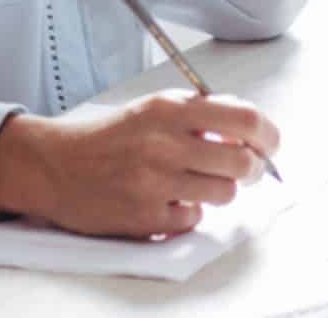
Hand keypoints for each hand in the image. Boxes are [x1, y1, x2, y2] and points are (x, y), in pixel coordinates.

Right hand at [0, 91, 279, 237]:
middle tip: (246, 170)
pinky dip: (188, 213)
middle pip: (242, 162)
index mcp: (171, 109)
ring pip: (224, 193)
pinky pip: (192, 219)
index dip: (268, 135)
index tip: (271, 144)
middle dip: (252, 169)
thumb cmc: (110, 137)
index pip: (244, 118)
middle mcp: (165, 144)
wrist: (56, 166)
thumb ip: (200, 112)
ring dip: (219, 191)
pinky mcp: (145, 217)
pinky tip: (169, 200)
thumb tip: (251, 127)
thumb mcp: (153, 107)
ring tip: (199, 183)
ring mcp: (155, 183)